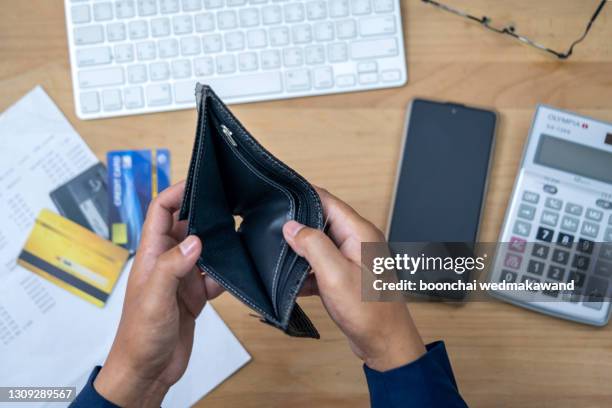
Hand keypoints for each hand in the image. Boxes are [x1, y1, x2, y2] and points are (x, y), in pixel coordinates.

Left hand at [95, 181, 222, 406]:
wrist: (148, 371)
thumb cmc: (139, 336)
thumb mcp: (155, 298)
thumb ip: (172, 267)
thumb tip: (195, 240)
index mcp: (151, 255)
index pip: (161, 212)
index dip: (177, 193)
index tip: (199, 183)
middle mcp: (166, 262)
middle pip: (185, 226)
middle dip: (205, 215)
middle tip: (228, 205)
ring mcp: (181, 278)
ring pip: (203, 249)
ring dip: (218, 245)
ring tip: (237, 236)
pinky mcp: (194, 295)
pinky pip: (213, 275)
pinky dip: (224, 273)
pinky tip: (234, 273)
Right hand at [283, 188, 425, 371]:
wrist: (385, 344)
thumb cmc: (369, 312)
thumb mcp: (335, 274)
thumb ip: (313, 245)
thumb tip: (292, 226)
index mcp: (360, 233)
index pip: (327, 200)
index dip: (303, 196)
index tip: (279, 196)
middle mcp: (358, 241)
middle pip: (322, 220)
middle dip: (298, 225)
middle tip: (272, 229)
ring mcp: (353, 259)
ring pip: (319, 244)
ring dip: (301, 251)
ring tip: (279, 257)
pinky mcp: (347, 276)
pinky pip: (322, 265)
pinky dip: (307, 272)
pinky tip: (293, 283)